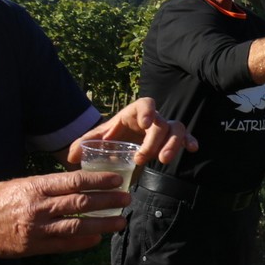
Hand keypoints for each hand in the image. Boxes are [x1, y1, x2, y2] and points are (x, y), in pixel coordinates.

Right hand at [0, 170, 128, 257]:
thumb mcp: (19, 183)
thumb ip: (45, 184)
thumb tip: (75, 182)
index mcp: (35, 186)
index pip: (74, 181)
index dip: (99, 180)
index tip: (117, 179)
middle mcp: (38, 207)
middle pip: (81, 203)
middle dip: (108, 201)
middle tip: (127, 199)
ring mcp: (36, 229)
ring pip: (76, 226)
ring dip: (102, 224)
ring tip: (120, 221)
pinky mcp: (33, 247)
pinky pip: (63, 246)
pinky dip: (82, 243)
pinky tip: (97, 240)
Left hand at [74, 97, 194, 166]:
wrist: (118, 145)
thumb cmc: (109, 139)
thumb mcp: (96, 140)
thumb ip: (83, 144)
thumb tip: (72, 156)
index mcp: (133, 113)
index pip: (145, 104)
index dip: (148, 111)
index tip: (146, 124)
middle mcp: (152, 119)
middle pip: (162, 122)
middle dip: (154, 141)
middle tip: (141, 158)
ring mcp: (164, 128)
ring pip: (177, 128)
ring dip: (173, 144)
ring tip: (164, 160)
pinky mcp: (171, 140)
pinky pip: (185, 137)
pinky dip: (190, 141)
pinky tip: (193, 149)